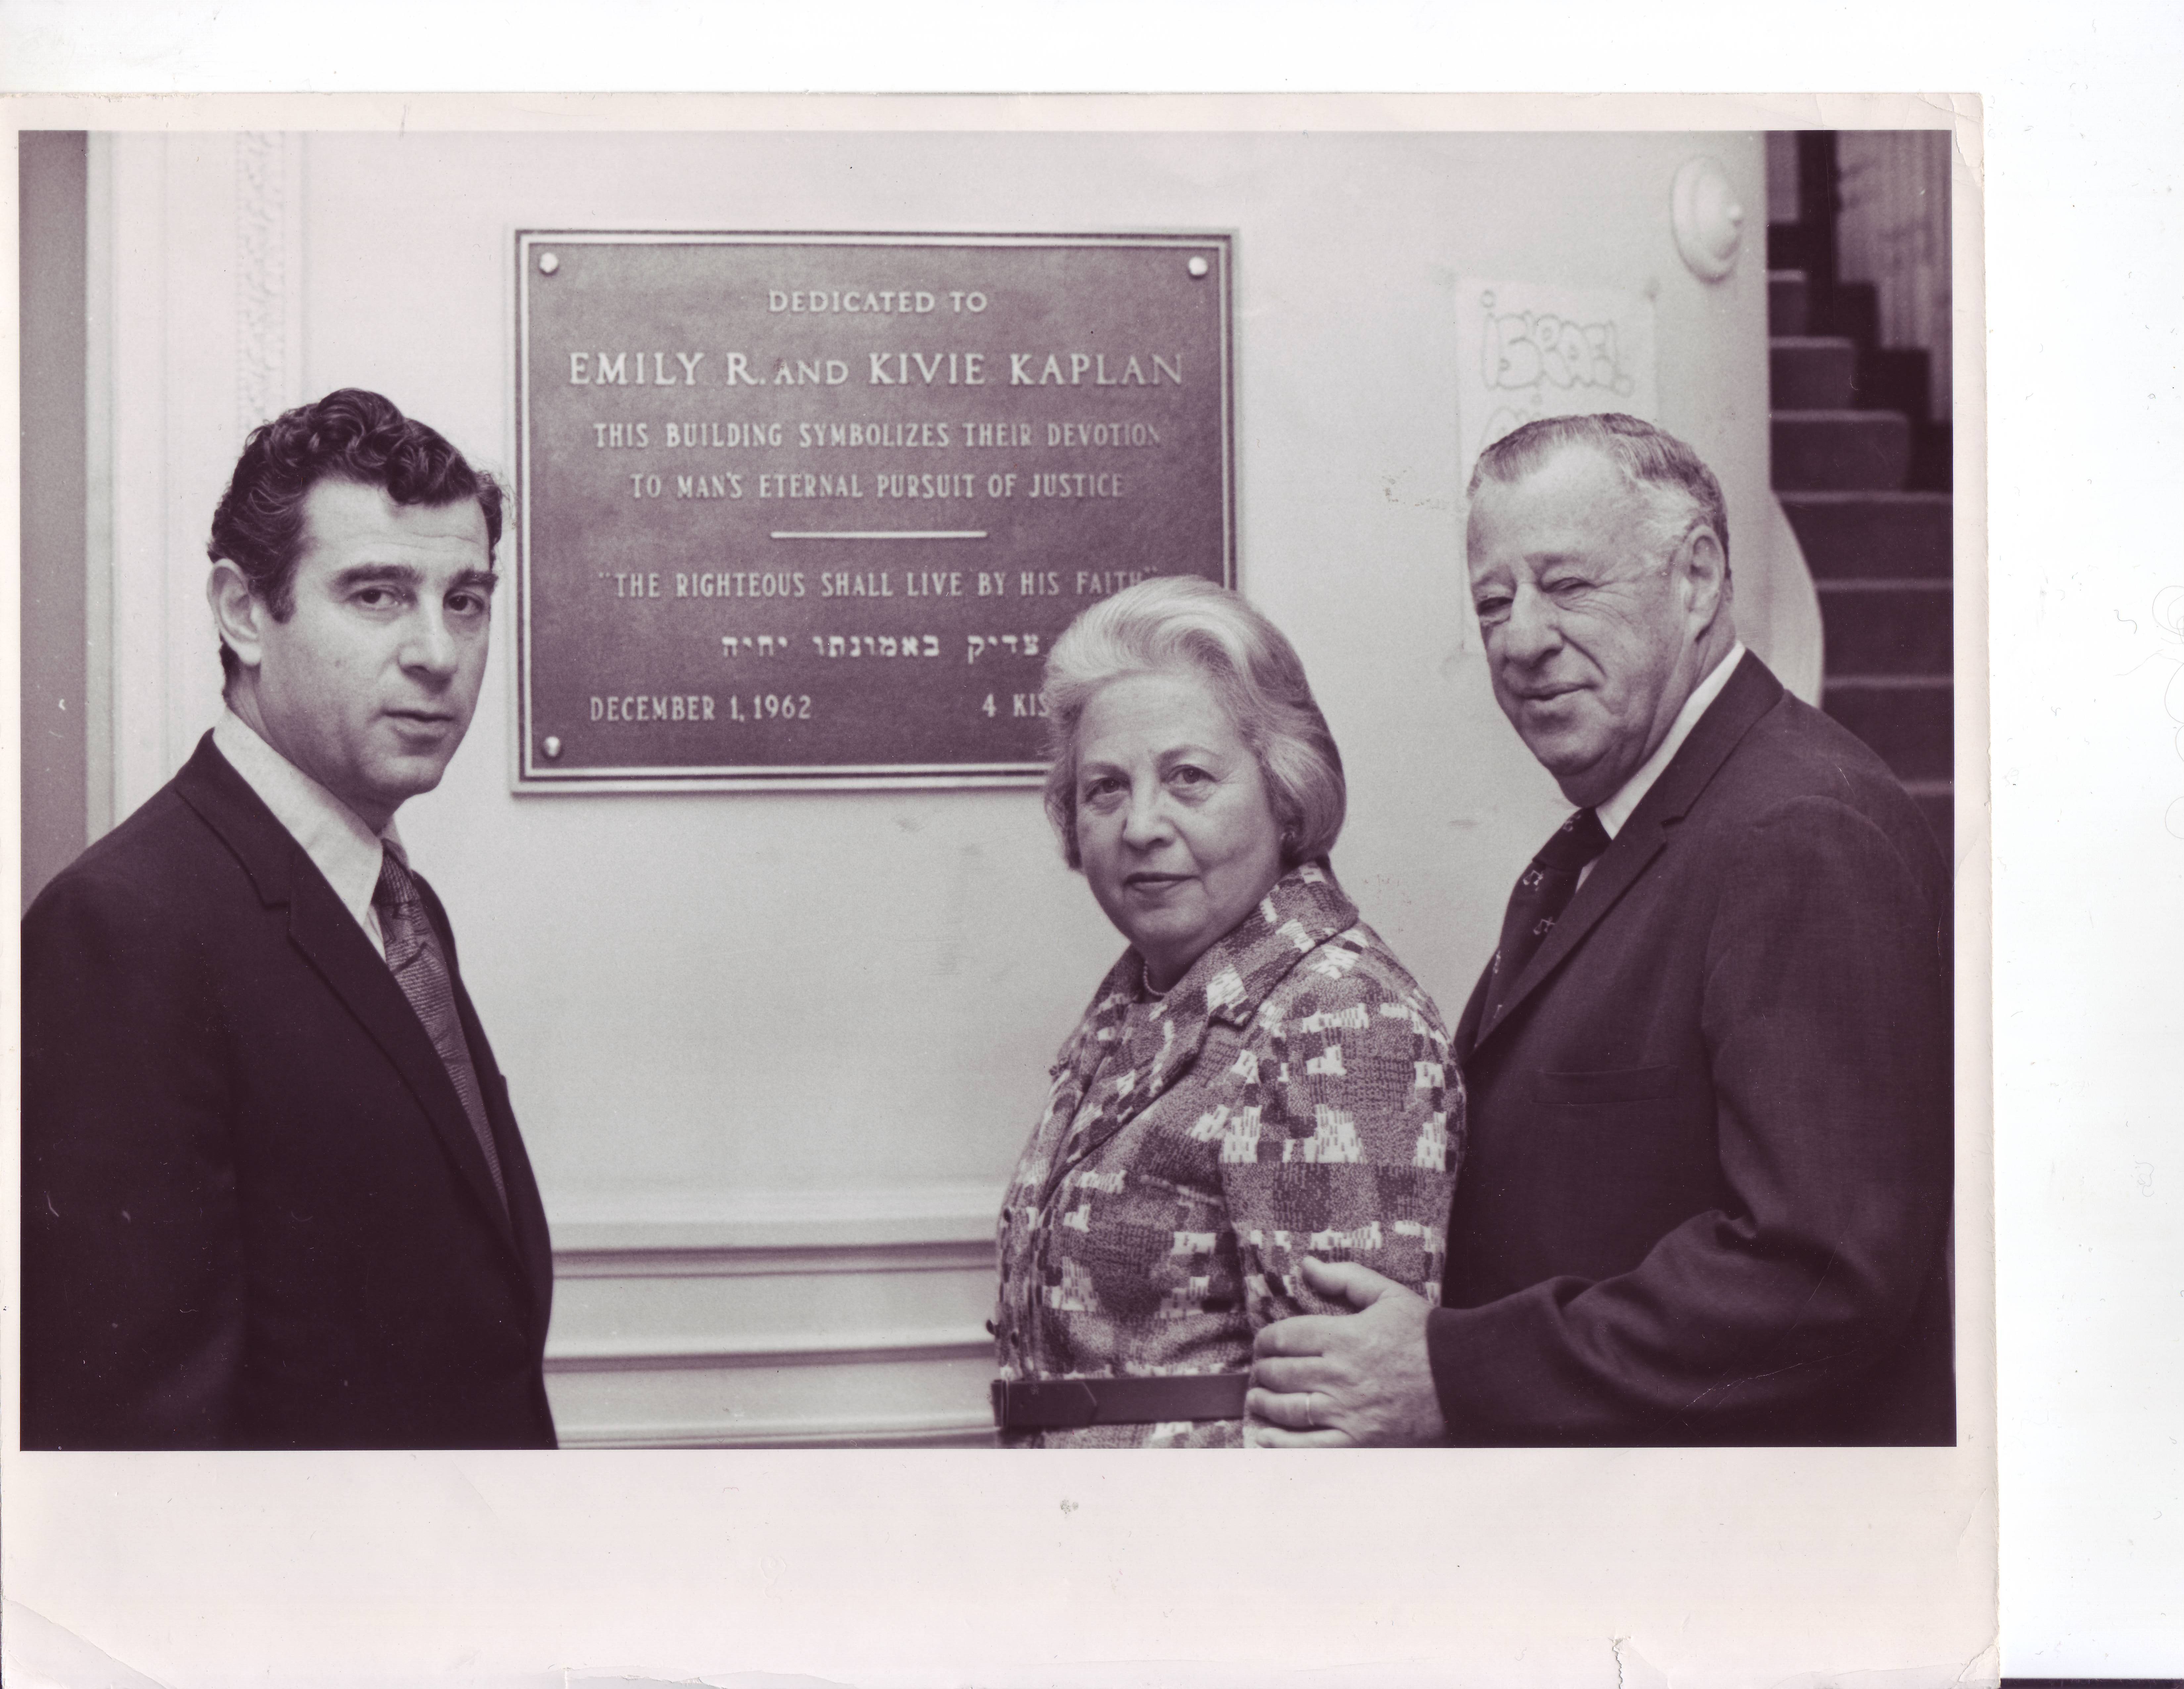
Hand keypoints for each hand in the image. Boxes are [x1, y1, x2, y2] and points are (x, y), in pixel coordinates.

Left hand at [1245, 1257, 1446, 1446]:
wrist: (1466, 1378)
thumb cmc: (1425, 1335)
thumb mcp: (1387, 1294)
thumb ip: (1344, 1277)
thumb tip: (1306, 1264)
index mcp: (1344, 1336)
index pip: (1284, 1337)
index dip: (1265, 1341)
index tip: (1263, 1344)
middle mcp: (1340, 1374)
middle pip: (1280, 1372)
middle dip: (1262, 1371)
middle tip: (1259, 1372)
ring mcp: (1348, 1411)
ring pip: (1288, 1408)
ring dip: (1263, 1403)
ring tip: (1257, 1400)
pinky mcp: (1359, 1441)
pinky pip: (1308, 1446)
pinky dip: (1281, 1442)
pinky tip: (1266, 1435)